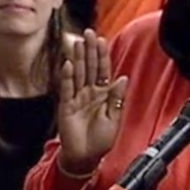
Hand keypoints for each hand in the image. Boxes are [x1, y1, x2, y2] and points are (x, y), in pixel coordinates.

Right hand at [57, 30, 127, 172]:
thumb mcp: (114, 119)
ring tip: (77, 42)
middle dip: (89, 50)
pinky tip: (67, 64)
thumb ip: (116, 98)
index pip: (103, 70)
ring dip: (77, 58)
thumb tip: (123, 78)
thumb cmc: (101, 140)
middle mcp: (89, 93)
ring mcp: (77, 98)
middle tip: (89, 33)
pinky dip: (67, 77)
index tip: (102, 40)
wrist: (85, 157)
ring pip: (77, 74)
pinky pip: (66, 89)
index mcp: (103, 94)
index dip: (102, 56)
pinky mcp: (66, 106)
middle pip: (89, 67)